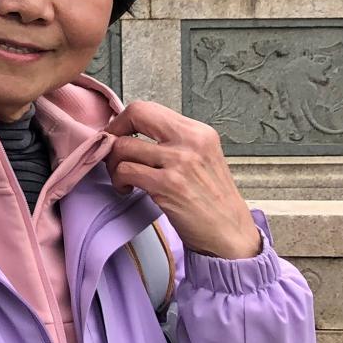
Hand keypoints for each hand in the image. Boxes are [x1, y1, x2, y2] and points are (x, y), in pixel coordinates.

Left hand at [104, 102, 260, 258]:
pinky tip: (128, 189)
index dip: (124, 121)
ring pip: (123, 146)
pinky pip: (125, 171)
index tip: (118, 136)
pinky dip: (119, 180)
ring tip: (124, 178)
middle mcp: (191, 141)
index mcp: (199, 132)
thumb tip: (129, 131)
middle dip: (113, 132)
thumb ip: (171, 142)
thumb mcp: (200, 159)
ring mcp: (180, 162)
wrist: (230, 233)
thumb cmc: (210, 199)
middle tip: (111, 152)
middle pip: (136, 114)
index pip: (149, 109)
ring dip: (114, 165)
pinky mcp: (169, 185)